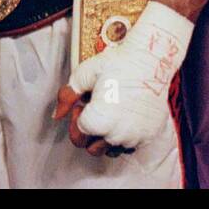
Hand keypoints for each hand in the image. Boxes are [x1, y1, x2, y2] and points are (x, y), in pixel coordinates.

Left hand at [51, 1, 194, 152]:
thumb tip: (57, 115)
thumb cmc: (118, 64)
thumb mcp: (84, 74)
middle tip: (96, 107)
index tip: (84, 104)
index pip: (78, 135)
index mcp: (97, 122)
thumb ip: (67, 97)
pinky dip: (124, 135)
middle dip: (89, 131)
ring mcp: (134, 137)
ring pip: (112, 149)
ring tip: (111, 110)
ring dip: (107, 135)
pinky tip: (124, 114)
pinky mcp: (149, 136)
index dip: (77, 118)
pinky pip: (130, 145)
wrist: (151, 60)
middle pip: (92, 148)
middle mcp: (116, 135)